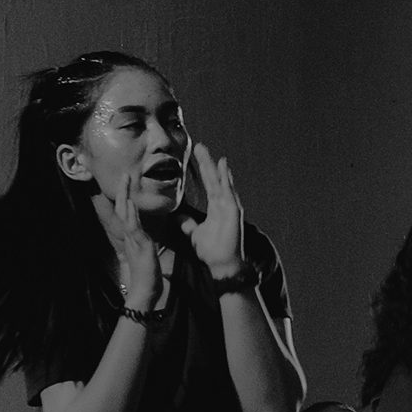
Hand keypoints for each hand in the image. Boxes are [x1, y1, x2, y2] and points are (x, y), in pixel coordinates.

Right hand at [91, 167, 168, 317]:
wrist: (145, 292)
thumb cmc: (149, 277)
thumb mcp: (148, 255)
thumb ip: (146, 244)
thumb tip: (148, 239)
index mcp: (133, 238)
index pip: (127, 213)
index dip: (126, 198)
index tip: (127, 184)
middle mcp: (130, 236)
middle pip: (123, 208)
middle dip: (123, 191)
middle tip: (124, 174)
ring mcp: (133, 240)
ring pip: (125, 213)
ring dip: (125, 195)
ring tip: (125, 179)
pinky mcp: (139, 245)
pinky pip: (133, 226)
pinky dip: (132, 214)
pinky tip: (131, 202)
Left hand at [178, 142, 246, 278]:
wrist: (222, 265)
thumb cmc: (211, 251)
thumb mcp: (194, 234)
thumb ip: (187, 224)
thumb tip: (177, 216)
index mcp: (216, 208)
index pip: (208, 185)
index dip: (202, 171)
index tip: (196, 157)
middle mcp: (224, 204)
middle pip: (214, 179)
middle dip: (206, 163)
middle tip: (200, 146)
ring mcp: (230, 207)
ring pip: (221, 182)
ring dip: (216, 167)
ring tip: (210, 152)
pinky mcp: (234, 212)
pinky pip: (229, 192)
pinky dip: (226, 178)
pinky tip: (223, 166)